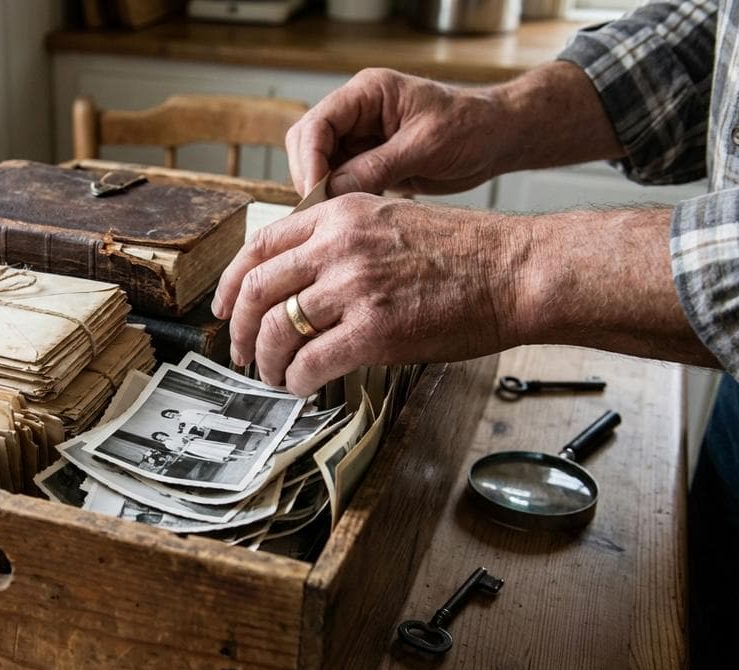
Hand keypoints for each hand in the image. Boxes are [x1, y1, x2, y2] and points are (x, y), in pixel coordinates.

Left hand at [212, 195, 522, 394]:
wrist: (515, 271)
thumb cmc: (463, 253)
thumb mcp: (389, 222)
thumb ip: (342, 241)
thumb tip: (300, 282)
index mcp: (339, 213)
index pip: (260, 244)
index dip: (230, 282)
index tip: (223, 308)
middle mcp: (338, 245)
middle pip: (256, 288)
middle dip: (240, 329)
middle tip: (242, 353)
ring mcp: (354, 287)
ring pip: (277, 328)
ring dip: (267, 360)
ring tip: (275, 376)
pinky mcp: (374, 330)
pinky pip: (310, 362)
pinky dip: (296, 380)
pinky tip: (303, 386)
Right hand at [286, 68, 509, 196]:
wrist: (497, 138)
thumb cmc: (472, 128)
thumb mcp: (427, 146)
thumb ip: (379, 166)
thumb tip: (333, 189)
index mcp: (368, 92)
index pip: (317, 123)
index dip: (310, 160)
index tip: (317, 193)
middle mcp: (357, 111)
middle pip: (308, 143)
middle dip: (310, 176)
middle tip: (322, 211)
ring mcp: (359, 136)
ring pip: (318, 165)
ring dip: (322, 190)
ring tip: (338, 217)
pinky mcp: (366, 160)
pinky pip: (338, 179)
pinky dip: (338, 198)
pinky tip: (350, 215)